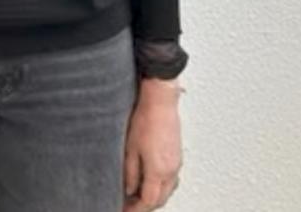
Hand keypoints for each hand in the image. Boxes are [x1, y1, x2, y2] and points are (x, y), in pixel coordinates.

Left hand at [123, 78, 181, 209]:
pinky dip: (160, 186)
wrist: (160, 101)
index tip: (124, 210)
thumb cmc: (145, 119)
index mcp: (159, 171)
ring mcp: (176, 163)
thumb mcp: (130, 148)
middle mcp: (172, 171)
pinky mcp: (177, 155)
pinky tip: (149, 180)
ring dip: (153, 197)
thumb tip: (129, 189)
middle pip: (160, 199)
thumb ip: (130, 173)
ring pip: (167, 191)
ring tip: (136, 195)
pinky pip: (170, 179)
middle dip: (145, 206)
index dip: (135, 209)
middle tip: (128, 205)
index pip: (149, 202)